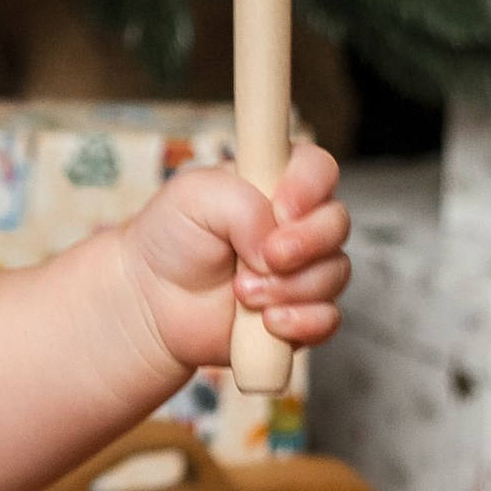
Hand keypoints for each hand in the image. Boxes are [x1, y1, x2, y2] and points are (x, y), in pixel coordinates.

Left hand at [116, 145, 349, 379]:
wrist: (152, 299)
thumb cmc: (171, 237)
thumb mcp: (192, 197)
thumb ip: (240, 204)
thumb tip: (273, 239)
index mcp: (274, 182)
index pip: (318, 168)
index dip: (311, 186)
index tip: (282, 208)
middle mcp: (297, 223)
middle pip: (338, 222)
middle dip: (307, 243)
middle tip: (267, 256)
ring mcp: (303, 269)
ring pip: (335, 273)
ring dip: (289, 287)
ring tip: (241, 292)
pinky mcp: (301, 311)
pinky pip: (327, 318)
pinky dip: (302, 321)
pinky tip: (268, 321)